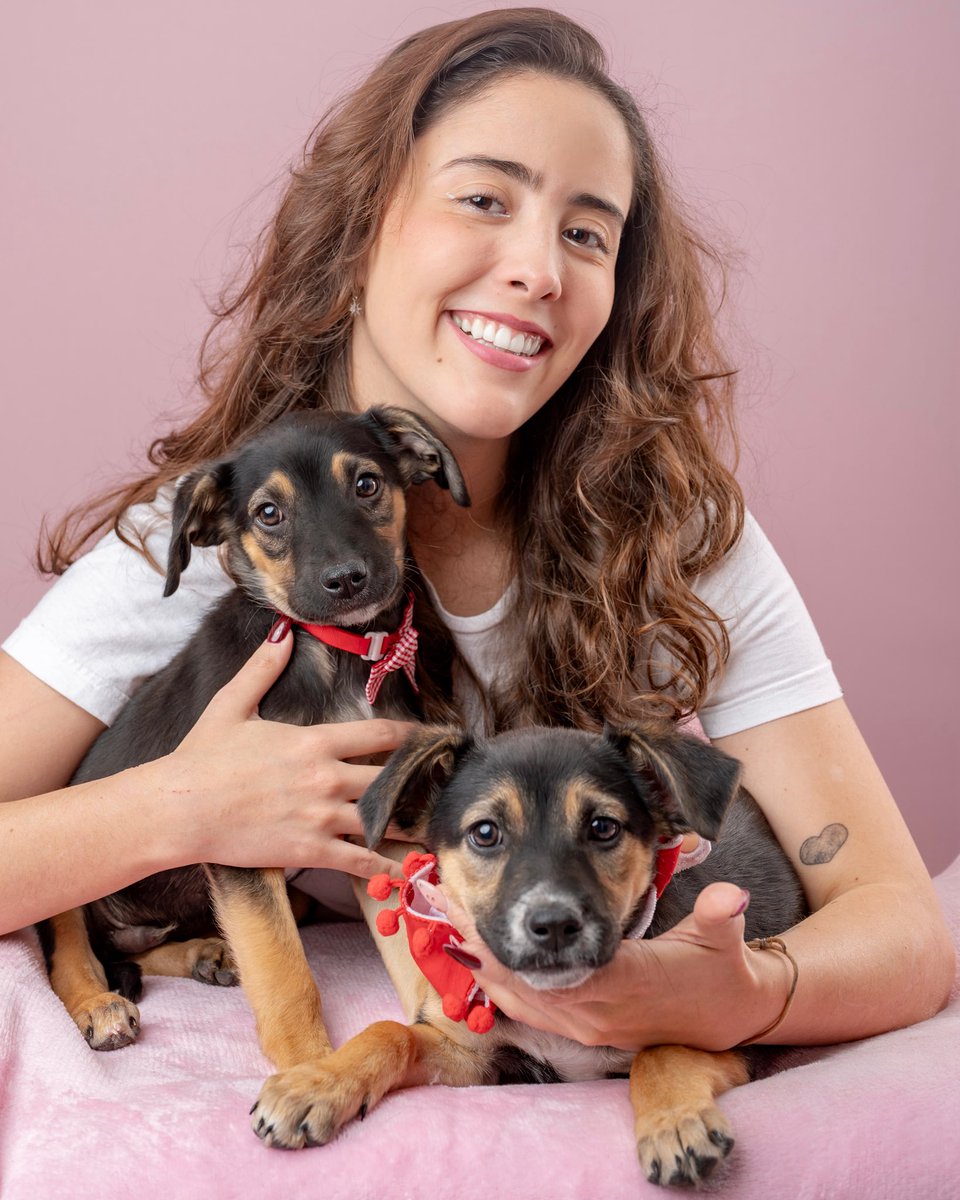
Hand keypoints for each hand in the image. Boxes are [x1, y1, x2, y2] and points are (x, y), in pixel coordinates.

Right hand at [154, 620, 416, 878]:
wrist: (179, 809)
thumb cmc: (201, 757)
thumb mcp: (232, 704)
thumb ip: (262, 668)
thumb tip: (280, 632)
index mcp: (314, 741)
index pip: (379, 735)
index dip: (412, 735)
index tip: (433, 737)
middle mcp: (326, 777)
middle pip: (390, 777)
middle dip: (419, 781)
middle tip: (446, 785)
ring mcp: (320, 816)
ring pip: (381, 819)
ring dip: (411, 824)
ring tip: (438, 828)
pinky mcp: (308, 849)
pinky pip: (358, 860)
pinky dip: (385, 866)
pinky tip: (406, 871)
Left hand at [429, 880, 790, 1050]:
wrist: (729, 1017)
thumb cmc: (722, 970)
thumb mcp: (725, 942)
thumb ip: (721, 917)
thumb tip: (733, 897)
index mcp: (625, 983)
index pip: (553, 968)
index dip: (508, 944)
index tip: (473, 910)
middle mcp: (598, 1012)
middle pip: (521, 982)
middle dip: (477, 944)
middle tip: (440, 903)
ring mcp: (587, 1026)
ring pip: (518, 998)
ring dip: (480, 962)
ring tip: (446, 921)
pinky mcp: (583, 1029)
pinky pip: (528, 1009)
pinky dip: (498, 983)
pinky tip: (474, 957)